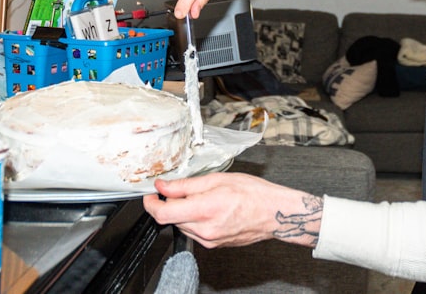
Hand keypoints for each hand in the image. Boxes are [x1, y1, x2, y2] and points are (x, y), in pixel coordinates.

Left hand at [143, 173, 323, 248]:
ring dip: (183, 212)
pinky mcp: (213, 245)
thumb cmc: (253, 193)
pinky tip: (210, 209)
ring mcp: (209, 240)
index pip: (163, 213)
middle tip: (182, 189)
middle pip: (171, 218)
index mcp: (204, 209)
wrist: (274, 213)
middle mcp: (204, 229)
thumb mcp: (218, 179)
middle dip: (171, 203)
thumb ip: (186, 185)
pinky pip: (194, 231)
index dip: (150, 203)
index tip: (150, 194)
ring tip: (203, 198)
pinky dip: (195, 219)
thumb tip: (164, 186)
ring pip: (182, 225)